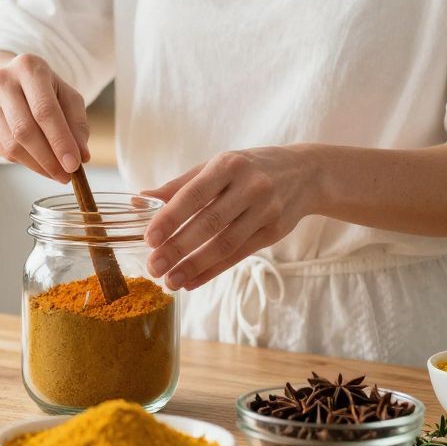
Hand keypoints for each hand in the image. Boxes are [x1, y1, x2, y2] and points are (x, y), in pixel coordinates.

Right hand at [0, 52, 90, 181]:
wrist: (11, 81)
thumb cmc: (45, 90)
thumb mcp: (67, 97)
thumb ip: (77, 124)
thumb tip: (81, 156)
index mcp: (29, 67)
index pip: (45, 110)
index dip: (60, 140)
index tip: (74, 164)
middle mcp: (2, 80)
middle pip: (25, 130)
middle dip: (48, 158)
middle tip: (66, 176)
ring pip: (12, 144)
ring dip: (37, 164)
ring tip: (55, 172)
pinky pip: (3, 150)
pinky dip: (25, 162)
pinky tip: (39, 162)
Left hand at [142, 146, 314, 290]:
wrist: (306, 173)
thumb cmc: (249, 168)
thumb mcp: (217, 166)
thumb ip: (180, 185)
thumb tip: (140, 200)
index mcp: (229, 164)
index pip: (194, 194)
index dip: (171, 218)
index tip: (149, 239)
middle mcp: (250, 186)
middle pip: (209, 223)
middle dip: (178, 248)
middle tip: (153, 267)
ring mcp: (266, 210)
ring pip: (225, 244)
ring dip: (194, 266)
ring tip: (170, 281)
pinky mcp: (274, 232)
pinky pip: (239, 255)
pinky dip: (213, 271)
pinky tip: (191, 281)